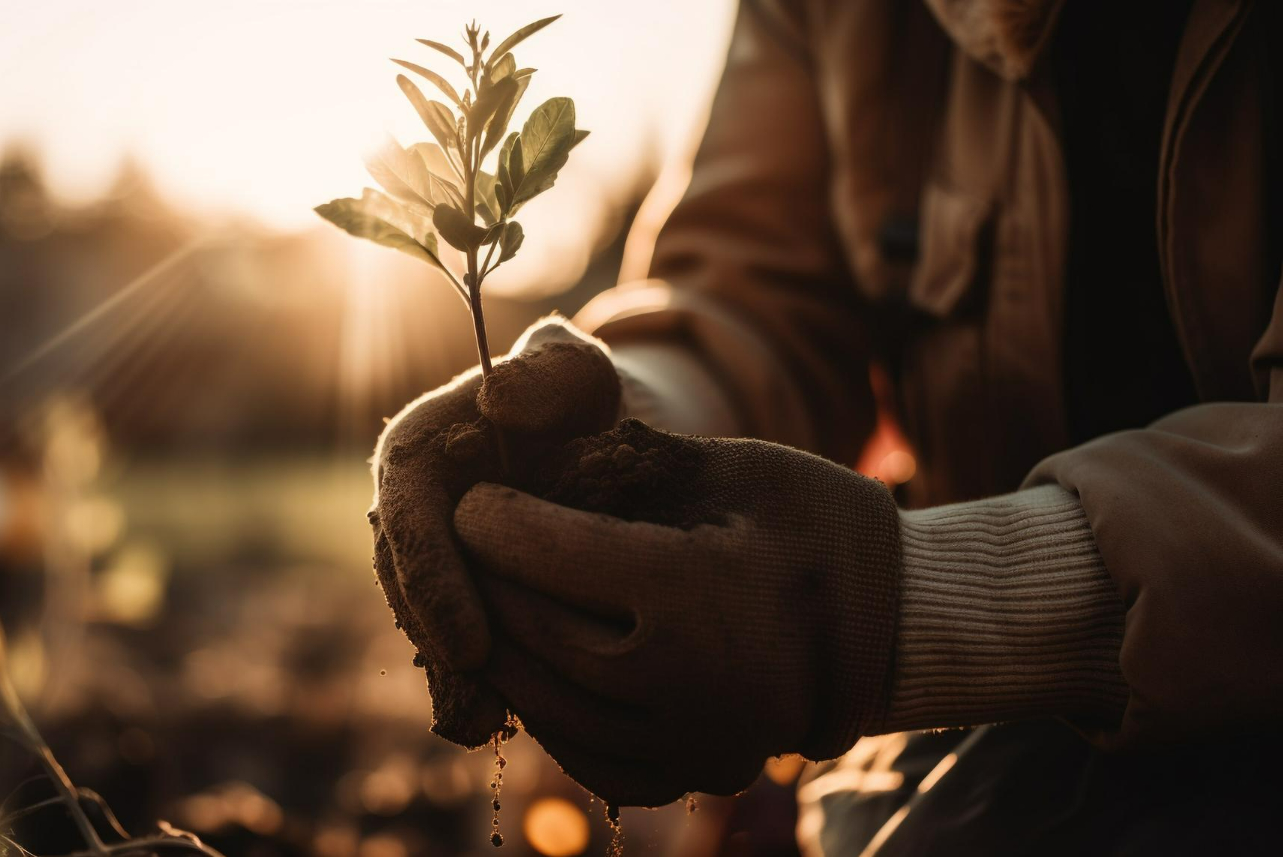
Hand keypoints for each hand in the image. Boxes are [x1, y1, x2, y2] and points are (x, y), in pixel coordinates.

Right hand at [370, 316, 621, 745]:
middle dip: (440, 644)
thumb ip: (548, 371)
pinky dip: (473, 685)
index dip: (433, 584)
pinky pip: (450, 644)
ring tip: (491, 724)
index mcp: (415, 451)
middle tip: (483, 697)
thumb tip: (499, 400)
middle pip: (407, 586)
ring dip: (452, 677)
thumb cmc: (585, 401)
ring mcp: (426, 559)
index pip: (407, 518)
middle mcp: (408, 511)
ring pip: (424, 624)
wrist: (597, 446)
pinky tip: (506, 725)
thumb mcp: (578, 373)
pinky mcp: (453, 597)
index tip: (472, 641)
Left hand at [452, 420, 901, 804]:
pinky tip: (536, 663)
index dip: (497, 523)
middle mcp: (692, 681)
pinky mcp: (694, 774)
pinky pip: (587, 755)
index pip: (555, 555)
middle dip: (486, 584)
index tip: (473, 500)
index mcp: (703, 590)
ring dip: (503, 650)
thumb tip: (528, 462)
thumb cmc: (819, 525)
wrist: (900, 624)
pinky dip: (547, 707)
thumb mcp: (741, 466)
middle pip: (537, 634)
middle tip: (464, 547)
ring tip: (488, 601)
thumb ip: (633, 463)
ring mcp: (694, 742)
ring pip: (548, 704)